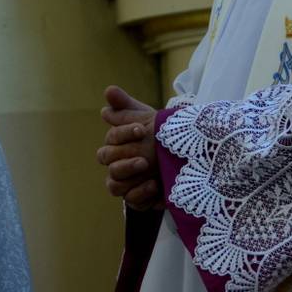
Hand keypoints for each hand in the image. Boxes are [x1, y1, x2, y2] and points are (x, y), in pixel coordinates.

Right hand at [97, 86, 161, 210]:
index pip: (111, 139)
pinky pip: (131, 201)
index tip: (141, 129)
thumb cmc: (159, 134)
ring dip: (129, 177)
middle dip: (124, 159)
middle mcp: (117, 164)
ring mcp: (126, 183)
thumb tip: (109, 90)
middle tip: (144, 157)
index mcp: (116, 144)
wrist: (182, 157)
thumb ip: (126, 105)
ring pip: (114, 186)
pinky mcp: (138, 199)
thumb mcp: (147, 118)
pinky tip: (155, 185)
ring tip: (147, 169)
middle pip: (108, 164)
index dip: (123, 133)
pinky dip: (141, 194)